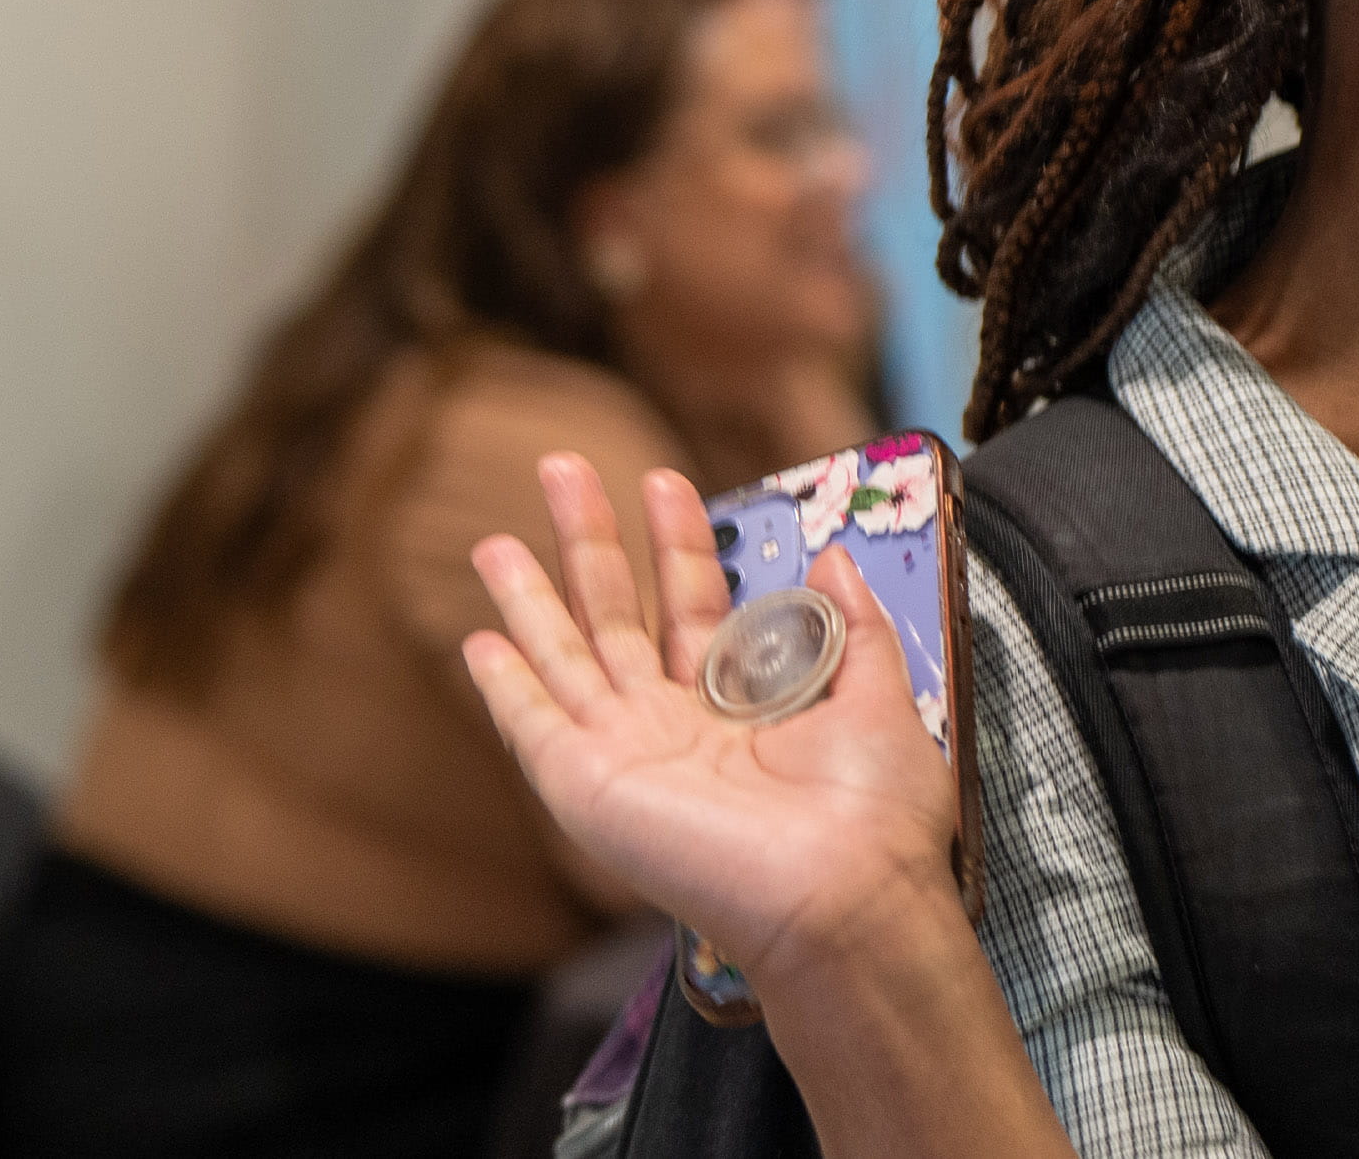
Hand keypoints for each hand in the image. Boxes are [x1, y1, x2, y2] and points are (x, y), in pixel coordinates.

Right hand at [462, 454, 960, 981]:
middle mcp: (674, 730)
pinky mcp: (587, 787)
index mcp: (739, 711)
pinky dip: (504, 686)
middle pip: (616, 616)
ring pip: (562, 658)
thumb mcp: (880, 698)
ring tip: (491, 540)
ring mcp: (625, 756)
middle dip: (588, 540)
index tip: (664, 480)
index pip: (693, 609)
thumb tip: (832, 558)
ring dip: (527, 599)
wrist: (843, 894)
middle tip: (562, 466)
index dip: (678, 544)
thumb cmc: (873, 815)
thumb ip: (854, 627)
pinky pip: (533, 727)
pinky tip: (478, 641)